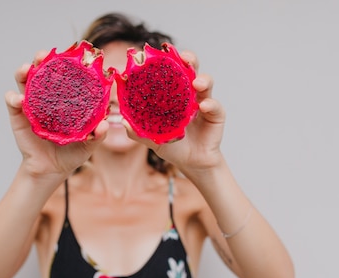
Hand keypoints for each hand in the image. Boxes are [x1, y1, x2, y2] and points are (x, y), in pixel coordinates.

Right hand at [5, 51, 107, 178]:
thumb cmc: (71, 154)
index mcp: (64, 98)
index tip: (71, 55)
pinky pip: (12, 100)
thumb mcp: (88, 144)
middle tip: (43, 55)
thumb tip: (105, 124)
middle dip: (41, 58)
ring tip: (27, 69)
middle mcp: (46, 96)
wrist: (51, 171)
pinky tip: (20, 100)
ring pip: (23, 79)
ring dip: (23, 71)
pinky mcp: (17, 115)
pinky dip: (13, 97)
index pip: (64, 74)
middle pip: (42, 70)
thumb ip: (97, 135)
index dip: (66, 62)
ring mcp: (31, 104)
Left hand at [126, 51, 226, 174]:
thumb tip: (123, 122)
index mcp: (173, 94)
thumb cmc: (172, 146)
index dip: (166, 61)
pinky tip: (203, 106)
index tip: (159, 53)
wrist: (191, 162)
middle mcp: (189, 93)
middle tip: (185, 58)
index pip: (170, 72)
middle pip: (191, 69)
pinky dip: (210, 104)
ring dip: (202, 80)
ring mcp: (204, 101)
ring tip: (196, 83)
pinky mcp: (216, 114)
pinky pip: (215, 106)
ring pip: (206, 82)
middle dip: (189, 59)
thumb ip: (138, 131)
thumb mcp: (152, 138)